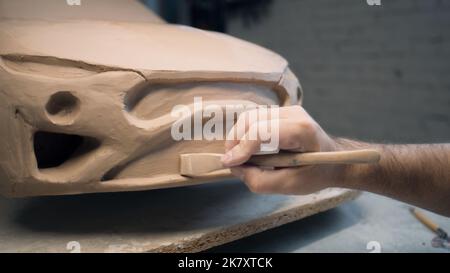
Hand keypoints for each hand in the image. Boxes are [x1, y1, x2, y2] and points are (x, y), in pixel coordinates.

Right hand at [221, 105, 343, 194]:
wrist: (334, 160)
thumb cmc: (315, 174)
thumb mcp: (289, 186)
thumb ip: (259, 180)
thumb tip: (234, 167)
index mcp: (301, 130)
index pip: (262, 132)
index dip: (242, 148)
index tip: (229, 163)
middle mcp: (293, 113)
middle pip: (251, 120)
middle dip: (235, 141)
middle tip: (231, 162)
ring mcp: (286, 109)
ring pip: (249, 117)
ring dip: (238, 137)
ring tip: (239, 157)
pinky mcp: (280, 112)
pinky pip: (254, 119)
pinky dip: (245, 134)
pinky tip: (249, 150)